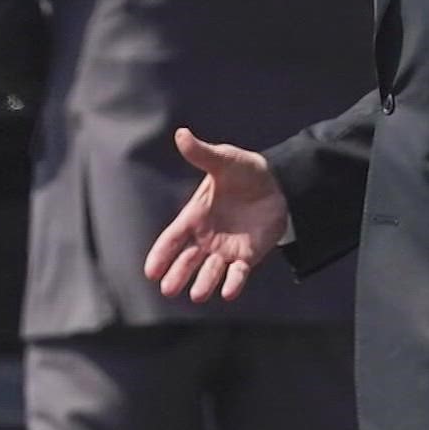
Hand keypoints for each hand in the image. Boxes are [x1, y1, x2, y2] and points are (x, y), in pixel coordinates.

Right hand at [143, 128, 288, 302]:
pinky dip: (232, 283)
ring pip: (210, 271)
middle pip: (187, 260)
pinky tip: (228, 292)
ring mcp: (225, 249)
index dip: (161, 254)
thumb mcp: (224, 160)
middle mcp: (206, 237)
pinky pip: (237, 274)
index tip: (149, 272)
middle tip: (168, 290)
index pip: (173, 238)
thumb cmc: (245, 170)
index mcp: (195, 216)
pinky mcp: (247, 257)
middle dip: (177, 274)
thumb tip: (181, 134)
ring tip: (197, 295)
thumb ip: (202, 154)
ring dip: (203, 283)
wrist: (278, 184)